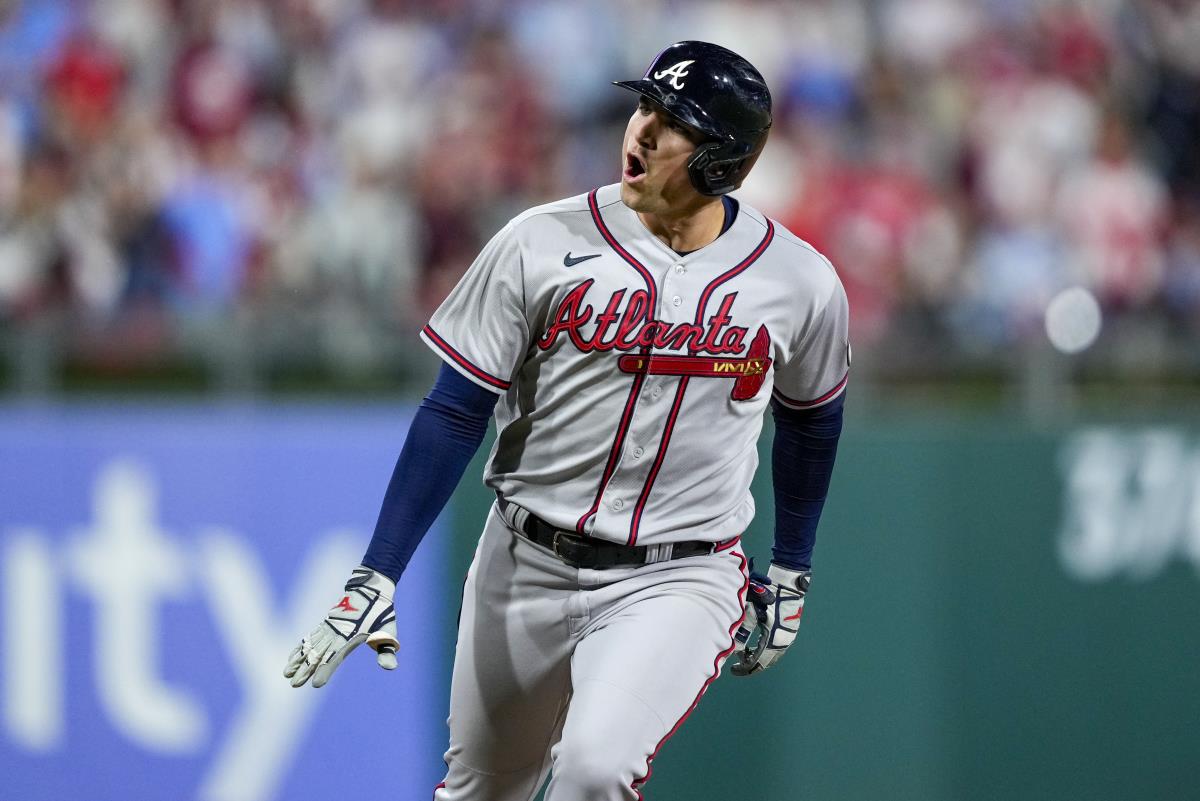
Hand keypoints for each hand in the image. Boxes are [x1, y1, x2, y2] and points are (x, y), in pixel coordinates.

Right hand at [284, 565, 399, 687]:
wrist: (371, 587)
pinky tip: (292, 656)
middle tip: (294, 684)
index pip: (335, 656)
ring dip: (299, 660)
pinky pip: (310, 636)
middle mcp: (336, 632)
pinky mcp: (326, 623)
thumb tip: (391, 667)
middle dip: (306, 669)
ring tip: (286, 673)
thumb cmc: (381, 612)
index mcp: (351, 636)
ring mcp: (329, 626)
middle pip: (318, 653)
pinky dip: (300, 647)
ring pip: (311, 646)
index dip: (326, 670)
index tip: (316, 684)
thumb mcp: (387, 631)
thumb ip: (387, 650)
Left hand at [730, 561, 810, 675]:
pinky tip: (755, 648)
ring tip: (744, 656)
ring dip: (758, 659)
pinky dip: (765, 652)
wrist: (787, 585)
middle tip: (737, 666)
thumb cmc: (766, 596)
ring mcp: (788, 638)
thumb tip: (733, 648)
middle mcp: (783, 642)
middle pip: (766, 662)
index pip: (757, 662)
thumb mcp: (750, 612)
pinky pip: (777, 649)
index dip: (744, 668)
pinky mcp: (790, 632)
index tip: (733, 670)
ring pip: (772, 657)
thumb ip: (742, 631)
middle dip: (750, 666)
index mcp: (773, 639)